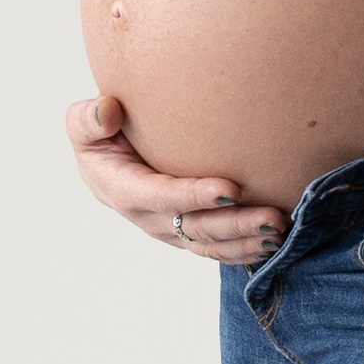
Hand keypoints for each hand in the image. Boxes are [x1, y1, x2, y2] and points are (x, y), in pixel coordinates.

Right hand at [63, 95, 289, 263]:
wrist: (109, 159)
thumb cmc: (100, 136)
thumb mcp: (82, 124)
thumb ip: (89, 119)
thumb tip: (108, 112)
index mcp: (124, 191)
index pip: (162, 197)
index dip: (195, 196)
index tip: (231, 189)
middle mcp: (149, 219)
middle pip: (196, 229)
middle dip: (236, 225)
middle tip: (274, 216)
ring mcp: (171, 231)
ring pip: (212, 245)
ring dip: (247, 241)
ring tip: (281, 230)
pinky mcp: (187, 235)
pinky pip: (218, 250)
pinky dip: (246, 250)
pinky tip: (275, 243)